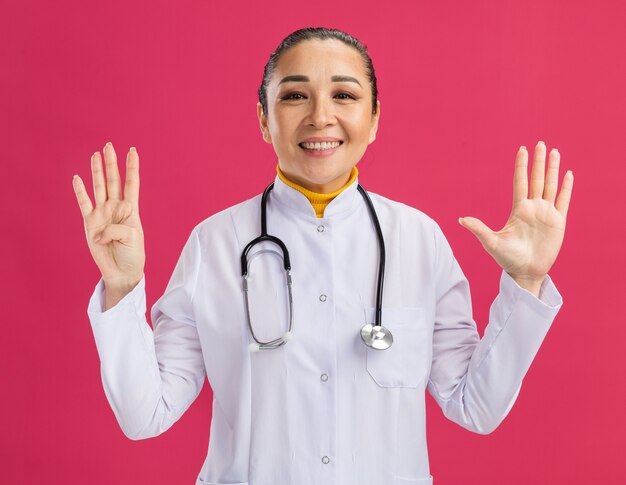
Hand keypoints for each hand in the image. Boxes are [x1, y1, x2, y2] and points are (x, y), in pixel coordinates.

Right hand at [72, 142, 145, 292]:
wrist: (122, 271)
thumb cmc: (132, 253)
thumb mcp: (132, 236)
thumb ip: (116, 227)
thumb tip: (98, 229)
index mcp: (130, 209)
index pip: (131, 183)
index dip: (132, 167)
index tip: (133, 150)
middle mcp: (115, 208)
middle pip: (113, 180)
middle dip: (111, 163)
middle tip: (108, 145)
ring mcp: (102, 214)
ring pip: (98, 187)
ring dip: (97, 171)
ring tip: (96, 155)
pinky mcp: (90, 223)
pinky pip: (84, 204)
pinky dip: (80, 191)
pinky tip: (77, 178)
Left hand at [458, 141, 573, 293]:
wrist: (525, 272)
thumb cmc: (507, 259)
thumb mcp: (491, 242)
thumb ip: (478, 229)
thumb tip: (460, 219)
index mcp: (518, 209)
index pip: (520, 182)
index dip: (521, 166)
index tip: (522, 149)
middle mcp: (533, 208)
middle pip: (537, 179)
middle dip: (539, 161)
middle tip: (541, 143)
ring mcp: (546, 213)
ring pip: (550, 185)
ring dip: (553, 169)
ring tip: (555, 152)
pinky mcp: (559, 222)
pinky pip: (563, 200)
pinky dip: (566, 187)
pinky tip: (568, 174)